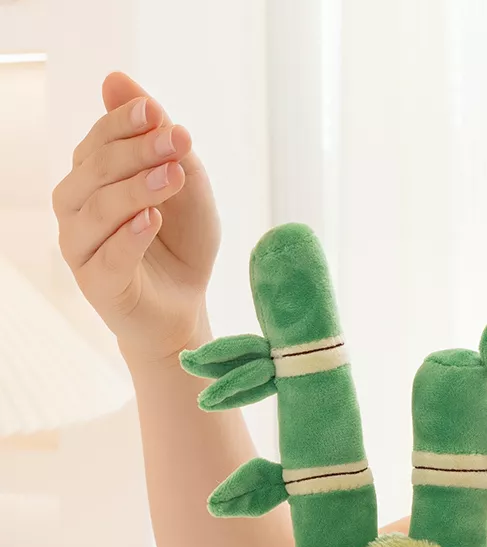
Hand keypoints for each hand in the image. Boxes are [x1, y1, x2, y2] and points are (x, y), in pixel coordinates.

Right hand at [52, 72, 220, 364]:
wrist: (186, 304)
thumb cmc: (182, 241)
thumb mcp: (185, 186)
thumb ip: (158, 140)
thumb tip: (115, 78)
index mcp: (93, 178)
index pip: (99, 139)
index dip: (126, 123)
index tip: (157, 112)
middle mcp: (78, 208)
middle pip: (97, 170)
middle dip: (138, 151)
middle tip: (178, 140)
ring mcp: (82, 247)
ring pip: (98, 210)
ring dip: (137, 189)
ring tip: (174, 177)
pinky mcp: (97, 285)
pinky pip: (108, 257)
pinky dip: (130, 236)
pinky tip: (152, 219)